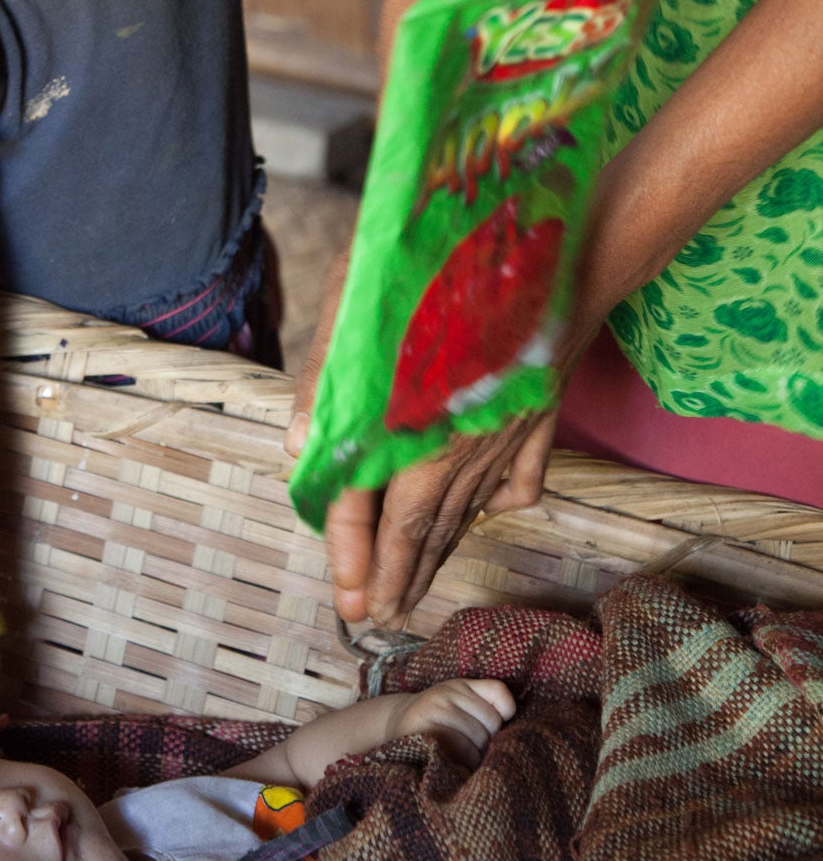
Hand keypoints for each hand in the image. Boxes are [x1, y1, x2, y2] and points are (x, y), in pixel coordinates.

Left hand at [287, 239, 558, 626]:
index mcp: (407, 417)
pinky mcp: (539, 413)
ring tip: (416, 590)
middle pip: (418, 523)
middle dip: (394, 575)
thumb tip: (297, 447)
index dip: (351, 551)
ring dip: (438, 554)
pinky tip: (488, 519)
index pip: (367, 501)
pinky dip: (498, 503)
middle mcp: (456, 438)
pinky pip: (518, 475)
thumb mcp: (360, 302)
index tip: (348, 598)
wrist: (563, 243)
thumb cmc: (448, 257)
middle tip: (377, 617)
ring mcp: (504, 431)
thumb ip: (325, 377)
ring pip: (466, 508)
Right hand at [383, 677, 515, 768]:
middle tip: (471, 750)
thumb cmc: (435, 723)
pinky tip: (452, 763)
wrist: (391, 727)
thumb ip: (484, 709)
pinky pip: (462, 751)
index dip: (505, 713)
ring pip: (478, 742)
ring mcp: (438, 708)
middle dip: (487, 744)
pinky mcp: (428, 729)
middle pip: (493, 724)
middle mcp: (449, 692)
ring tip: (460, 759)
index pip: (500, 694)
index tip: (493, 729)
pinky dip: (462, 765)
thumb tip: (514, 739)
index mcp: (461, 685)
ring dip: (474, 759)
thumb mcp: (456, 706)